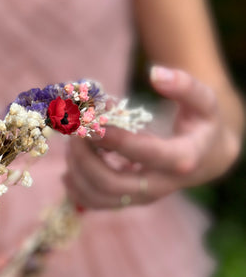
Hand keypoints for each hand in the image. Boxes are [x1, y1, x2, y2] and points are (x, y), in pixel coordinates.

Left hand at [64, 66, 241, 209]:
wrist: (207, 159)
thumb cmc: (203, 124)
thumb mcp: (204, 101)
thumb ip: (185, 85)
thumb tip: (156, 73)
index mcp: (181, 160)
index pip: (143, 154)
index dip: (114, 138)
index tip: (90, 121)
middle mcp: (159, 186)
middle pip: (112, 183)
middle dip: (86, 157)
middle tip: (74, 131)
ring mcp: (142, 197)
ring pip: (100, 197)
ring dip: (77, 171)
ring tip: (72, 144)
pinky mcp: (129, 201)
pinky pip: (96, 204)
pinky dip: (76, 190)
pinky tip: (68, 171)